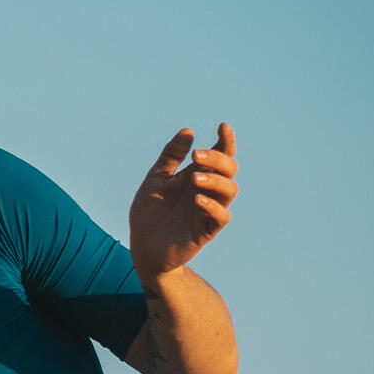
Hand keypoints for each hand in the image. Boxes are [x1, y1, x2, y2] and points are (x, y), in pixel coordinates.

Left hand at [129, 123, 237, 277]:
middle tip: (196, 156)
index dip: (226, 140)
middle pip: (229, 168)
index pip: (221, 154)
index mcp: (197, 175)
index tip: (222, 126)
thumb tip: (189, 131)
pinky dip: (213, 206)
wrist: (142, 247)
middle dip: (218, 158)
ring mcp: (208, 210)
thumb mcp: (156, 179)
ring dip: (216, 180)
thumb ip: (171, 156)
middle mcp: (207, 190)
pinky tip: (197, 200)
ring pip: (230, 190)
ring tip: (194, 179)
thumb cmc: (149, 213)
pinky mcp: (206, 230)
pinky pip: (221, 216)